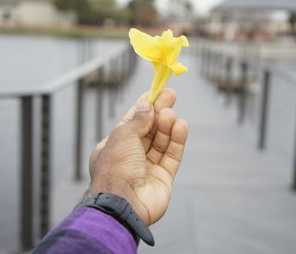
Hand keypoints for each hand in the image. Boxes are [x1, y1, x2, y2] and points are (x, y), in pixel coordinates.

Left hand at [85, 89, 188, 225]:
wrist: (122, 203)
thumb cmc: (115, 168)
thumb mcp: (122, 136)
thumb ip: (138, 120)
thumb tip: (147, 107)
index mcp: (114, 146)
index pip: (131, 122)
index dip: (144, 107)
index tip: (155, 92)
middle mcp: (130, 156)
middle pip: (148, 130)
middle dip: (159, 112)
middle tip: (171, 95)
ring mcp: (147, 168)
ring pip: (161, 142)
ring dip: (167, 126)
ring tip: (172, 114)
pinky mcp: (163, 178)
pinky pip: (172, 155)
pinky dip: (177, 140)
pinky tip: (181, 126)